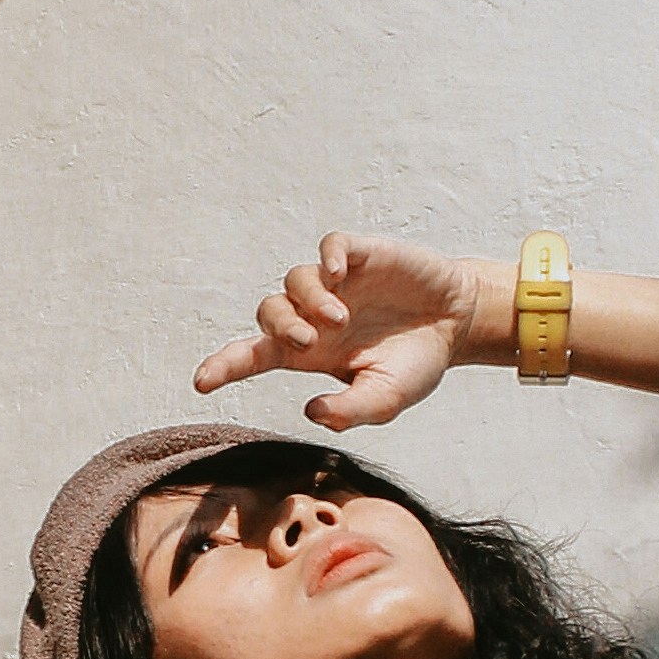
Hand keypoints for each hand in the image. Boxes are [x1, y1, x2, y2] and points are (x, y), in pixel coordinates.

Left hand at [193, 235, 483, 430]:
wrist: (458, 324)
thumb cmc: (414, 364)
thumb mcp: (386, 399)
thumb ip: (349, 411)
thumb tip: (311, 410)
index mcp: (308, 353)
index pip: (253, 356)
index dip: (224, 366)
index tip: (201, 382)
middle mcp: (312, 316)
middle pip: (268, 312)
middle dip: (280, 326)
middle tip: (310, 340)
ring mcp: (335, 284)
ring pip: (294, 280)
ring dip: (309, 299)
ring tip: (341, 318)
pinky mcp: (359, 256)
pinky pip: (329, 247)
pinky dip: (327, 256)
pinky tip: (340, 273)